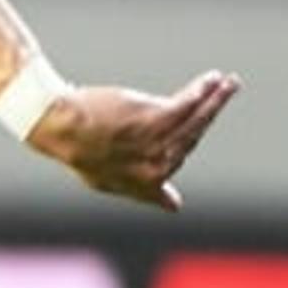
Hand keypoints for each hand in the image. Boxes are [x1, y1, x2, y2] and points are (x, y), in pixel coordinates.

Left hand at [30, 69, 241, 211]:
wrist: (59, 128)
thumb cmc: (78, 149)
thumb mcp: (109, 180)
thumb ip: (147, 192)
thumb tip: (175, 207)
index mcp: (146, 183)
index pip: (179, 160)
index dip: (190, 143)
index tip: (207, 123)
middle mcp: (156, 166)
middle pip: (191, 136)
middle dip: (210, 113)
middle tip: (224, 91)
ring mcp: (156, 142)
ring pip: (195, 119)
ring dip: (215, 99)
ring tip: (227, 82)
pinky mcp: (154, 118)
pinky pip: (186, 104)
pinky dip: (202, 92)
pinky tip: (212, 80)